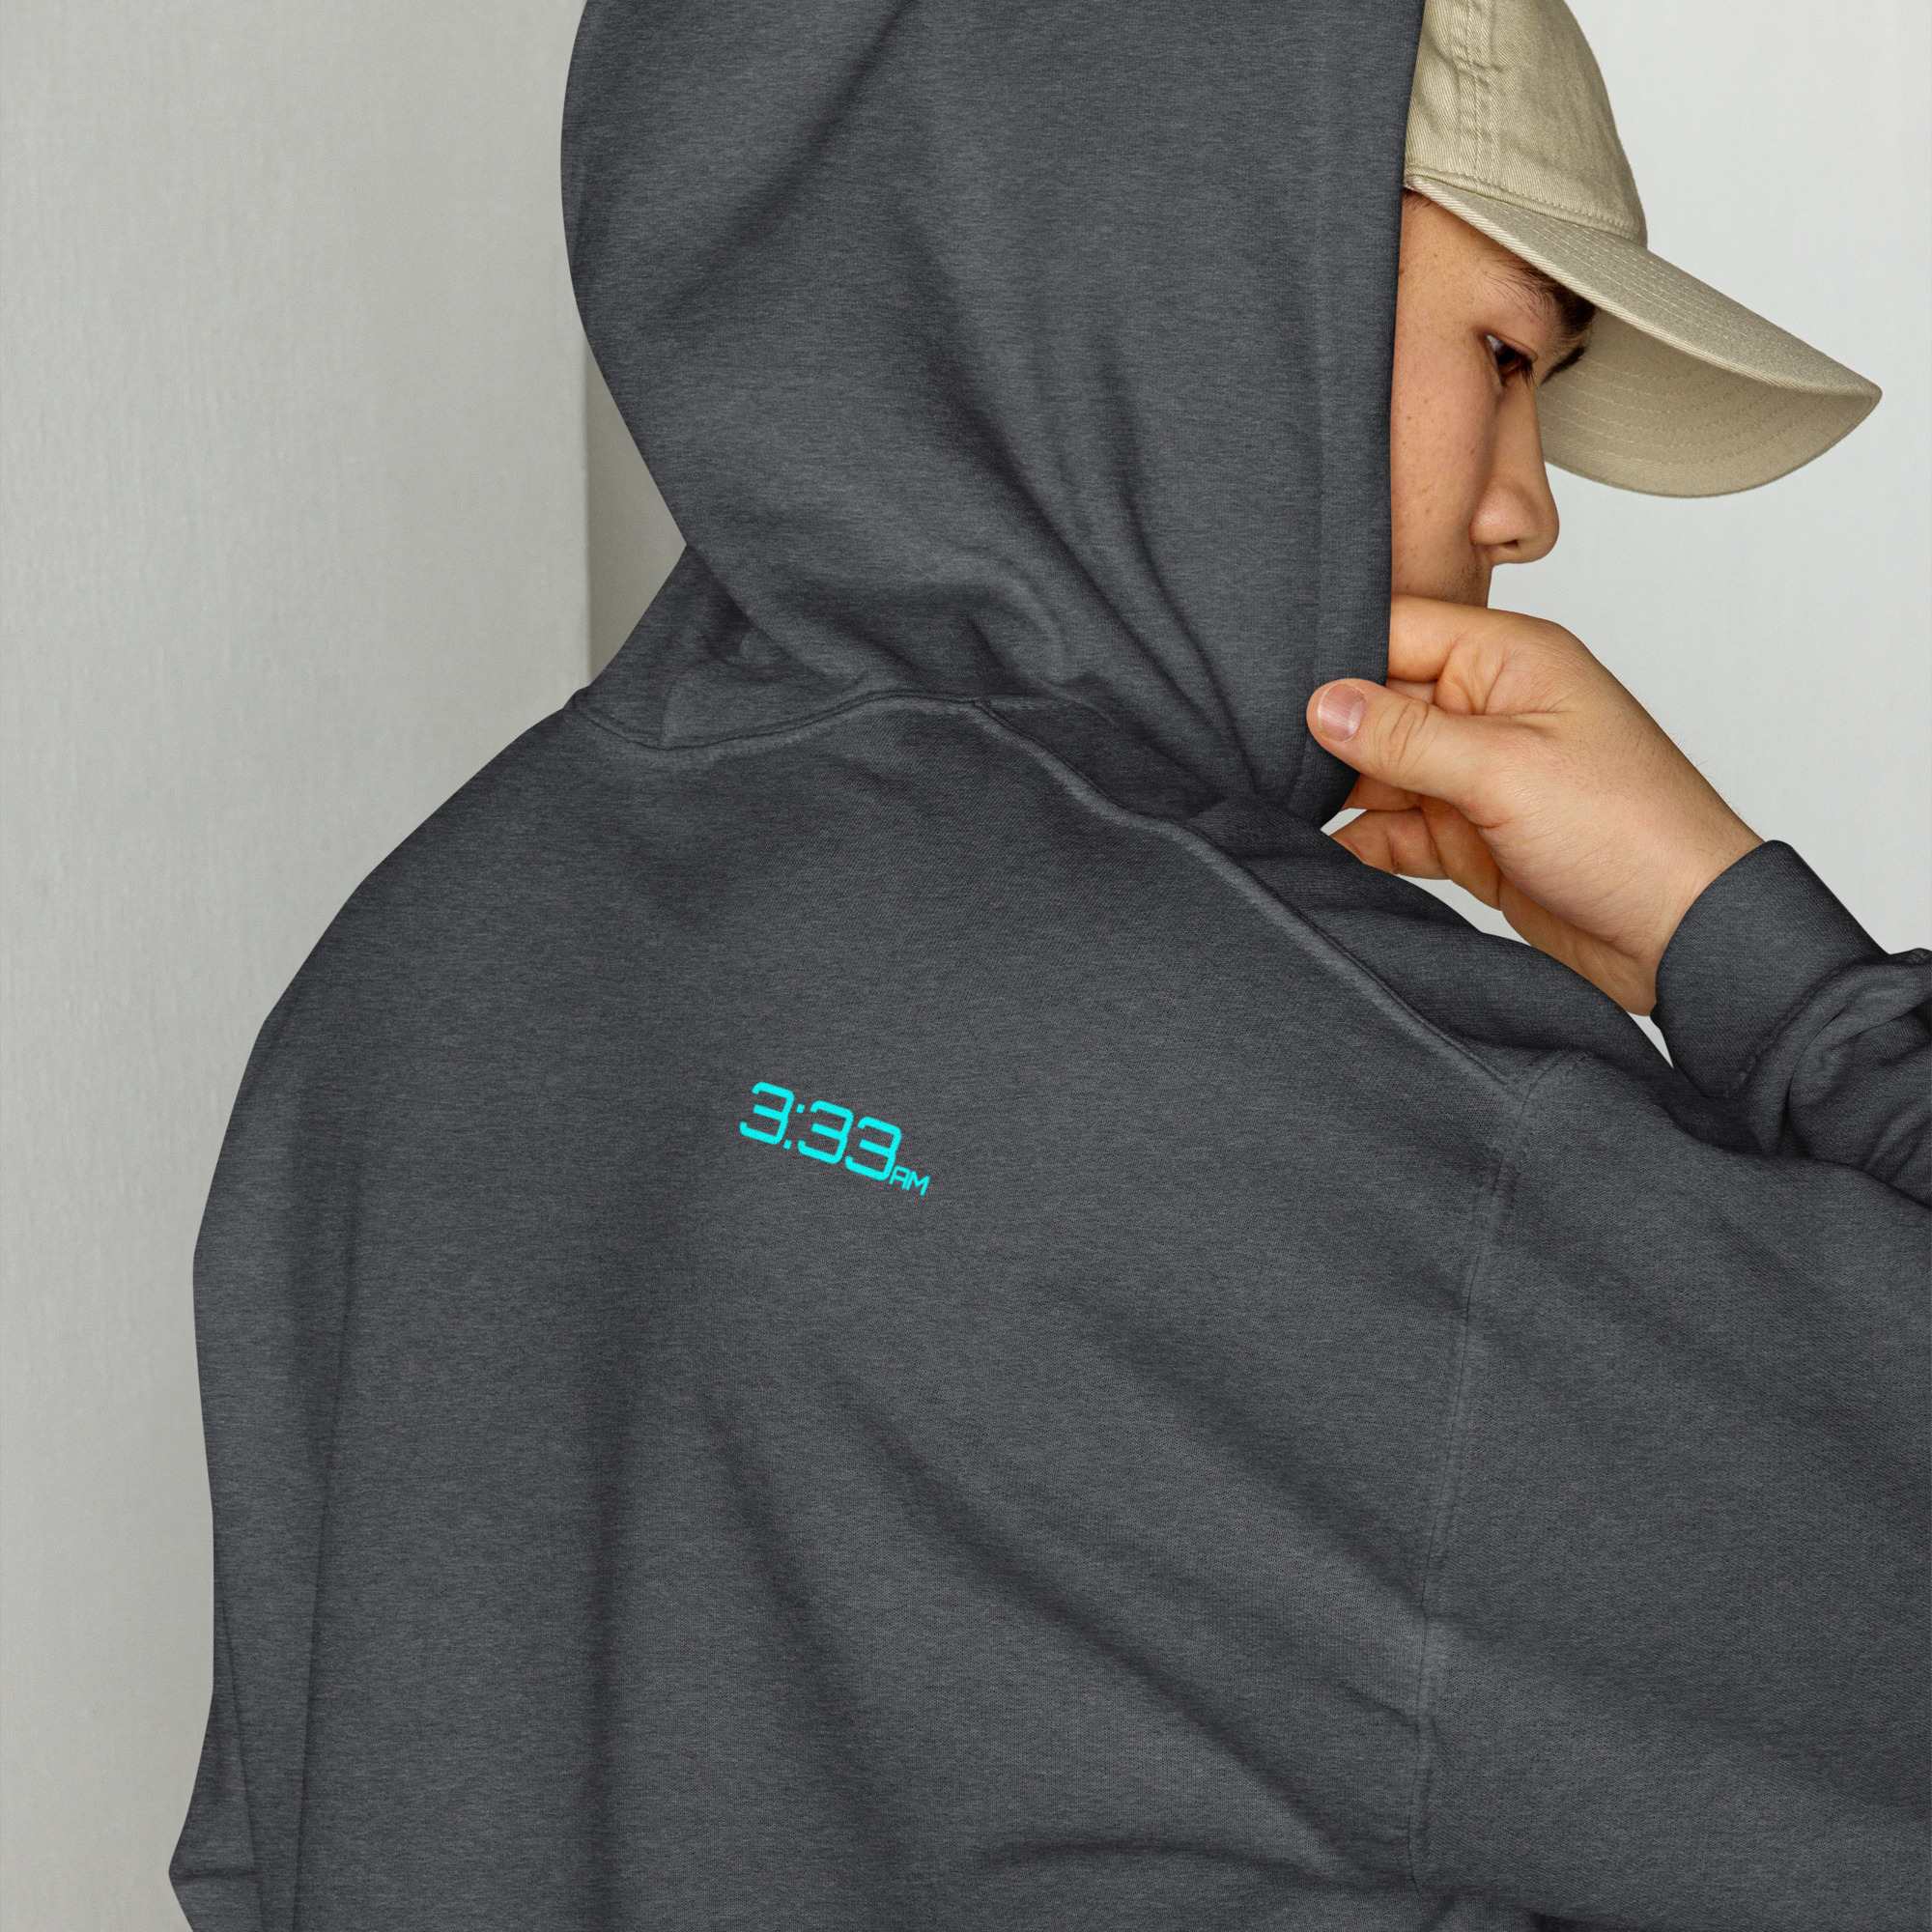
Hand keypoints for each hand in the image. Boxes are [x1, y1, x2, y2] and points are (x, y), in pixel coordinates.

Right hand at [1306, 597, 1762, 1014]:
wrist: (1681, 937)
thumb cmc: (1633, 833)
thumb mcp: (1504, 770)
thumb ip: (1405, 735)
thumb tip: (1324, 703)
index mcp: (1510, 661)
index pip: (1398, 629)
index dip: (1336, 655)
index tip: (1272, 691)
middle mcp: (1490, 708)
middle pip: (1378, 701)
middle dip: (1329, 733)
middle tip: (1269, 760)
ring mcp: (1478, 775)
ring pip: (1379, 769)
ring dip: (1339, 792)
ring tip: (1285, 809)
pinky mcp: (1470, 836)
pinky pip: (1394, 827)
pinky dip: (1362, 840)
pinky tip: (1326, 852)